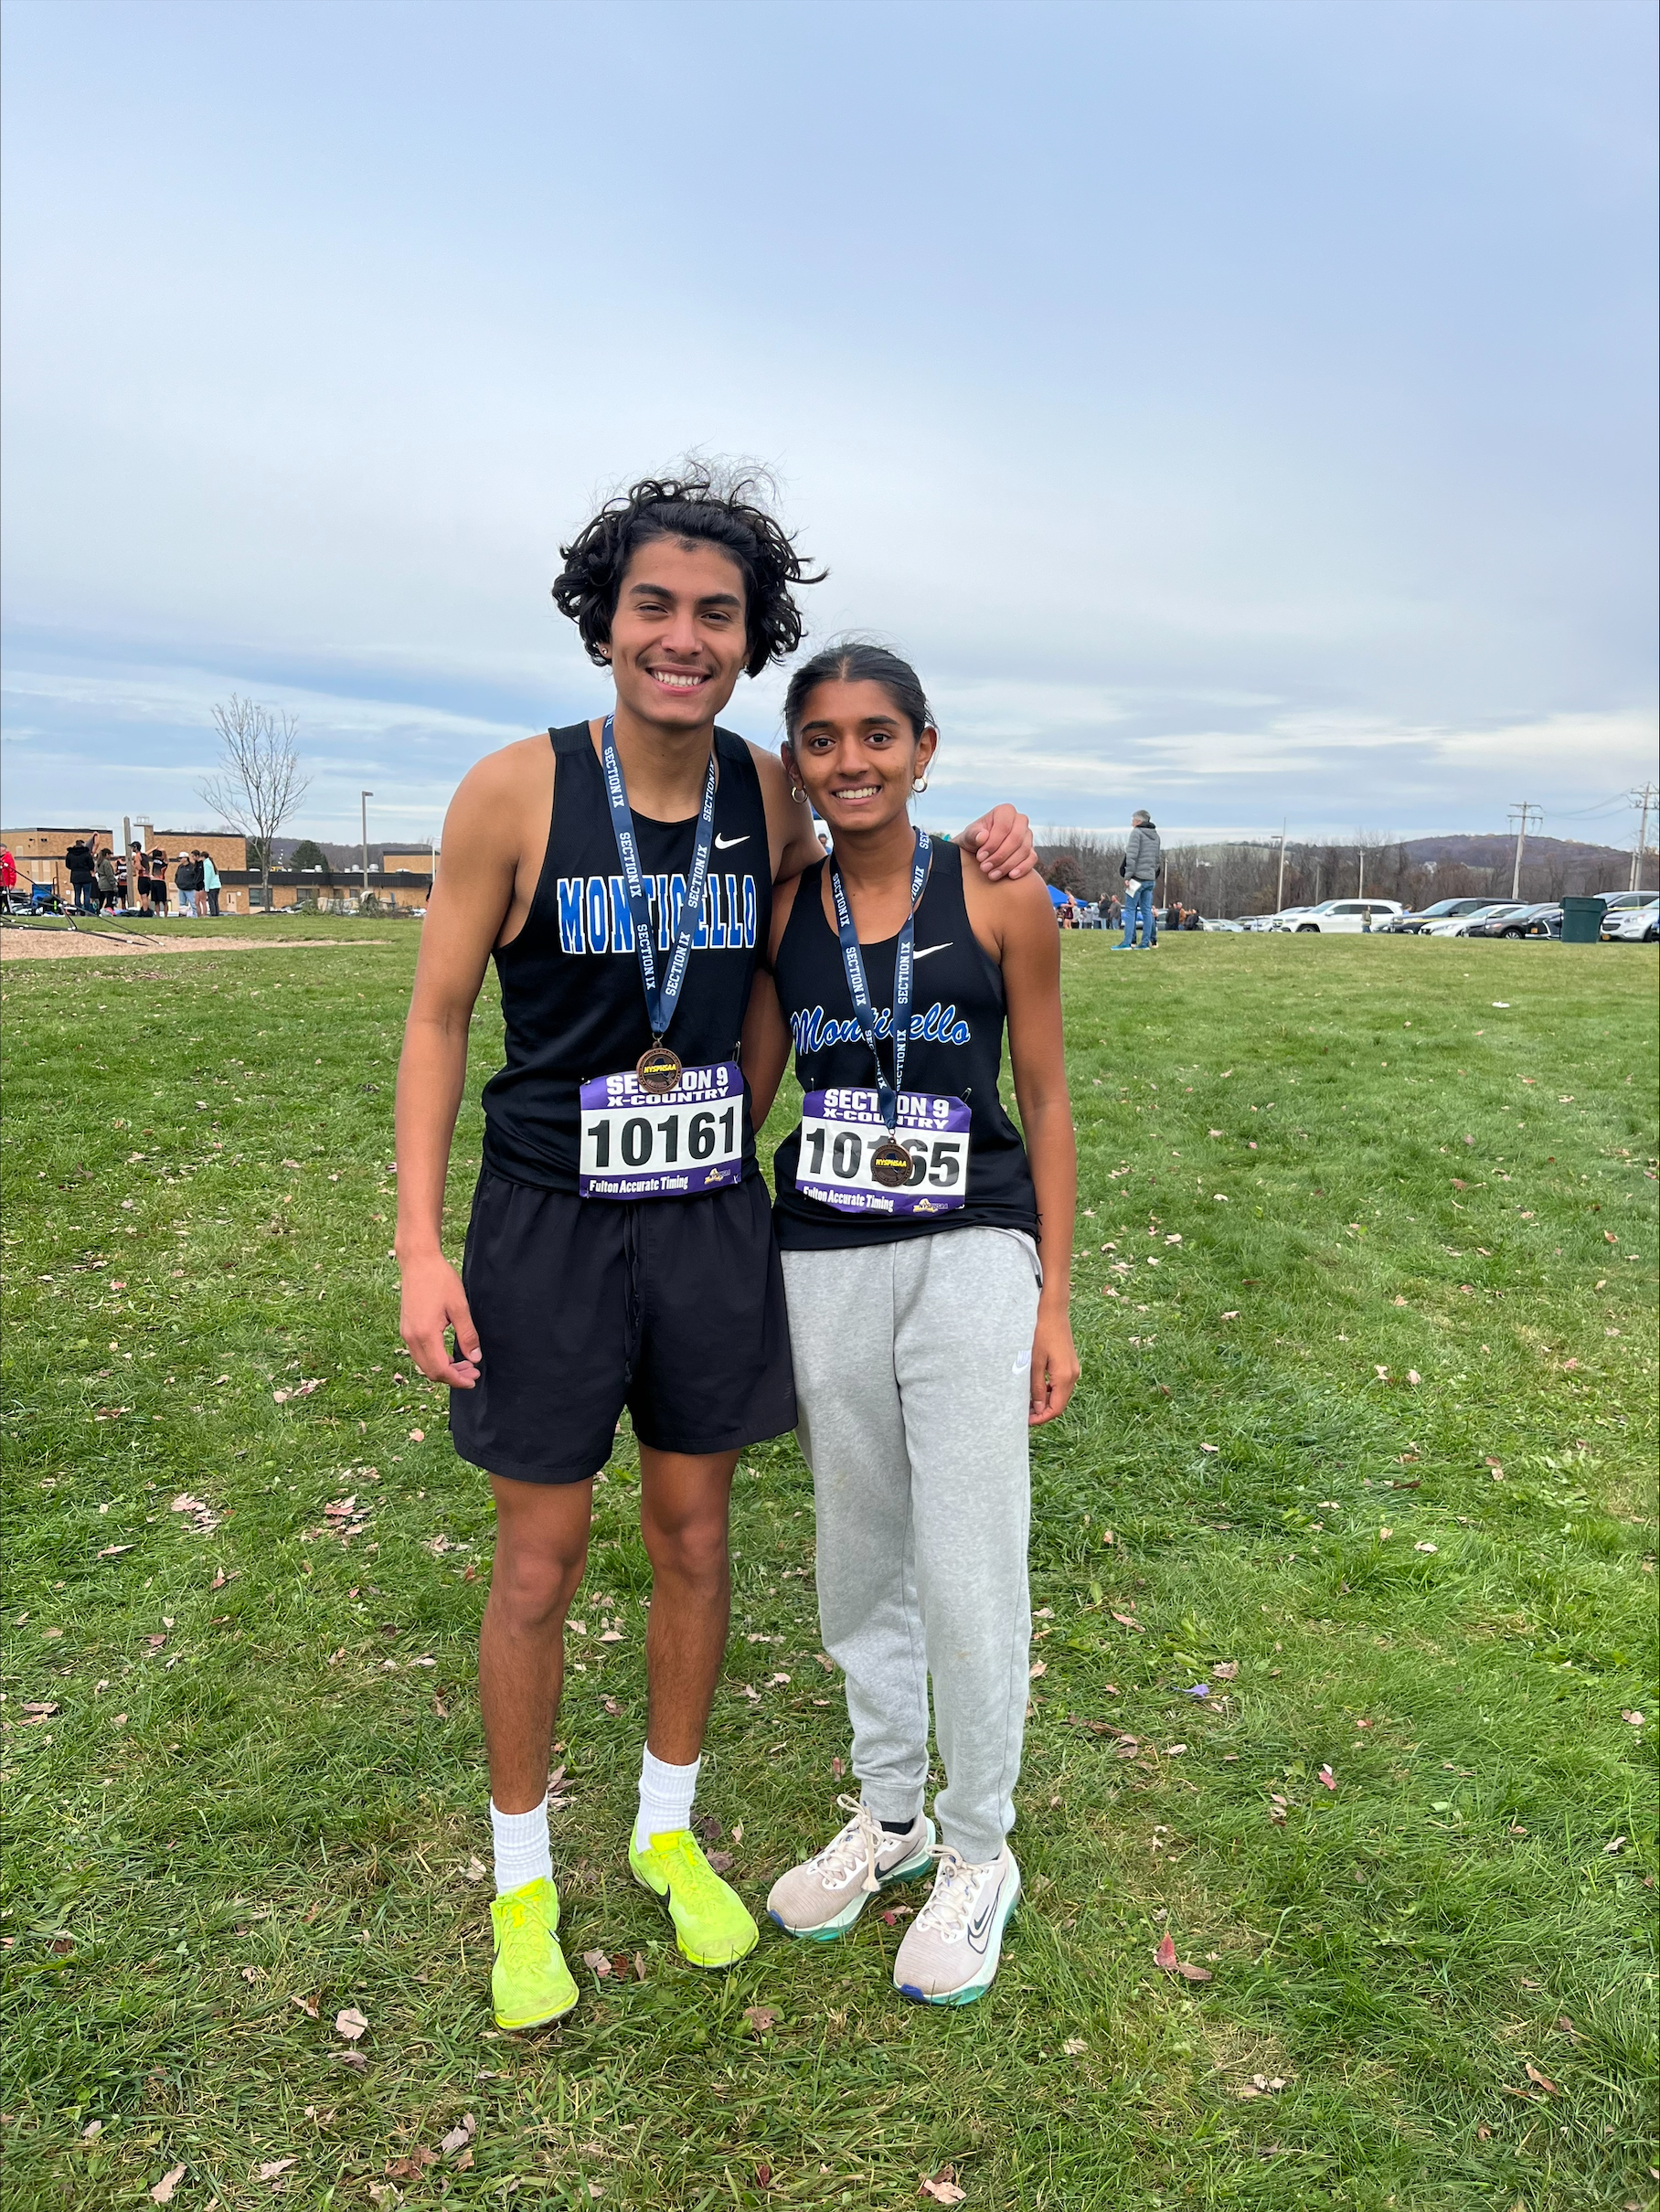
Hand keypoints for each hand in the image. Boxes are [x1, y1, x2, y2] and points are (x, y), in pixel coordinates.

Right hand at [399, 1252, 481, 1386]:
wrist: (418, 1262)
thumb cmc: (439, 1280)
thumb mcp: (459, 1307)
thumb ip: (467, 1335)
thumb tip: (474, 1358)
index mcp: (425, 1334)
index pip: (441, 1370)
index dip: (457, 1380)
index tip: (473, 1380)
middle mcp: (411, 1338)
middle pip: (430, 1371)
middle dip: (452, 1377)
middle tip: (473, 1373)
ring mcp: (406, 1334)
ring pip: (424, 1364)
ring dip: (444, 1369)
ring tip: (465, 1364)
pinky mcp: (406, 1329)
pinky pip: (419, 1354)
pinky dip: (435, 1360)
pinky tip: (450, 1355)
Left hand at [960, 803, 1035, 880]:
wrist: (978, 851)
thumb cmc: (974, 840)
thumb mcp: (968, 837)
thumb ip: (972, 835)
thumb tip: (983, 836)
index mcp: (1005, 811)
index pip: (1003, 826)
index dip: (992, 843)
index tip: (980, 857)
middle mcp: (1020, 820)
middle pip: (1016, 839)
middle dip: (1000, 856)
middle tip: (984, 868)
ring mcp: (1027, 835)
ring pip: (1024, 850)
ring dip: (1007, 865)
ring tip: (992, 875)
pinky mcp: (1031, 850)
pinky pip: (1032, 859)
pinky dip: (1023, 868)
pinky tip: (1011, 875)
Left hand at [1028, 1309, 1079, 1425]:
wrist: (1053, 1312)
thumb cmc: (1041, 1333)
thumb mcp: (1034, 1362)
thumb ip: (1036, 1387)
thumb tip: (1039, 1408)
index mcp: (1064, 1376)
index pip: (1056, 1408)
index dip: (1042, 1418)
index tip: (1027, 1421)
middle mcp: (1073, 1375)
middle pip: (1060, 1404)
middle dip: (1043, 1412)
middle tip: (1024, 1414)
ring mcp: (1073, 1370)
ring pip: (1060, 1395)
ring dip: (1046, 1402)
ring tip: (1027, 1402)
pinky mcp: (1070, 1364)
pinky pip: (1061, 1385)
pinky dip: (1050, 1391)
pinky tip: (1036, 1388)